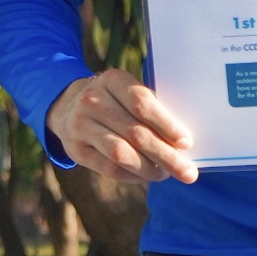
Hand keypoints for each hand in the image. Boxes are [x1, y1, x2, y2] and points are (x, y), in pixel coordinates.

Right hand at [47, 70, 197, 184]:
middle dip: (165, 155)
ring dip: (150, 168)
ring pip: (121, 153)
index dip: (166, 124)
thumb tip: (181, 144)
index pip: (141, 103)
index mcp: (112, 80)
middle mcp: (92, 100)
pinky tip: (147, 176)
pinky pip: (109, 168)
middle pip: (135, 132)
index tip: (186, 142)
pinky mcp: (75, 149)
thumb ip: (151, 110)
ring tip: (167, 174)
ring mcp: (80, 125)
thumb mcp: (127, 93)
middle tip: (188, 172)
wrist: (68, 106)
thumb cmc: (114, 101)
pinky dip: (133, 175)